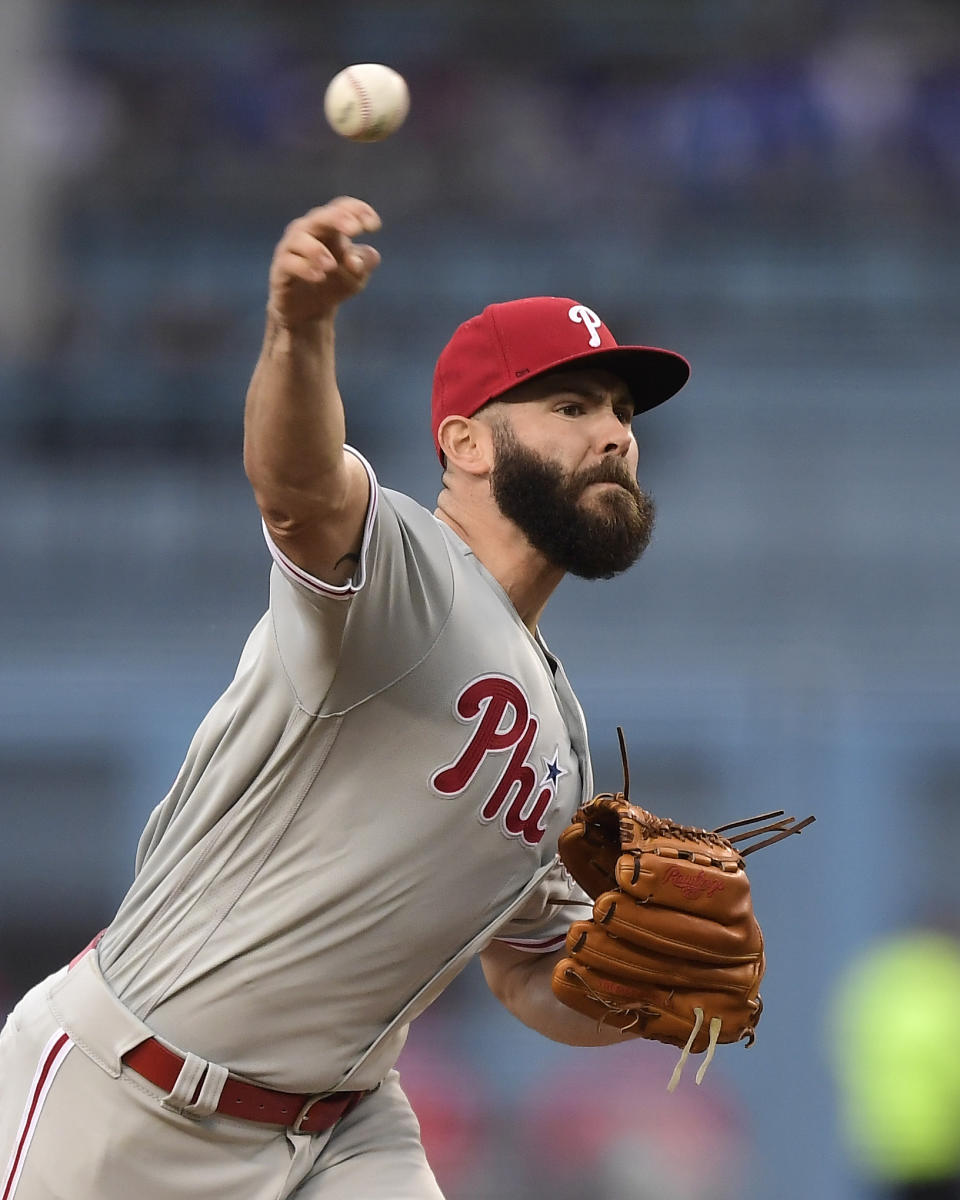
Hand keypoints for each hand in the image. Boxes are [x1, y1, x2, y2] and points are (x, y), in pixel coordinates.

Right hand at [267, 197, 381, 327]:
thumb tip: (356, 261)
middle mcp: (309, 232)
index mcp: (331, 228)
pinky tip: (319, 277)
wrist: (308, 312)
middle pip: (321, 217)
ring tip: (331, 265)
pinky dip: (304, 268)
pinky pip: (289, 263)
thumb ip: (363, 264)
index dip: (358, 211)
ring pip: (300, 238)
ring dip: (316, 249)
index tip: (374, 226)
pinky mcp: (281, 270)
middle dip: (337, 219)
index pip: (343, 209)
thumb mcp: (356, 276)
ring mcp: (292, 249)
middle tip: (353, 230)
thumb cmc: (334, 284)